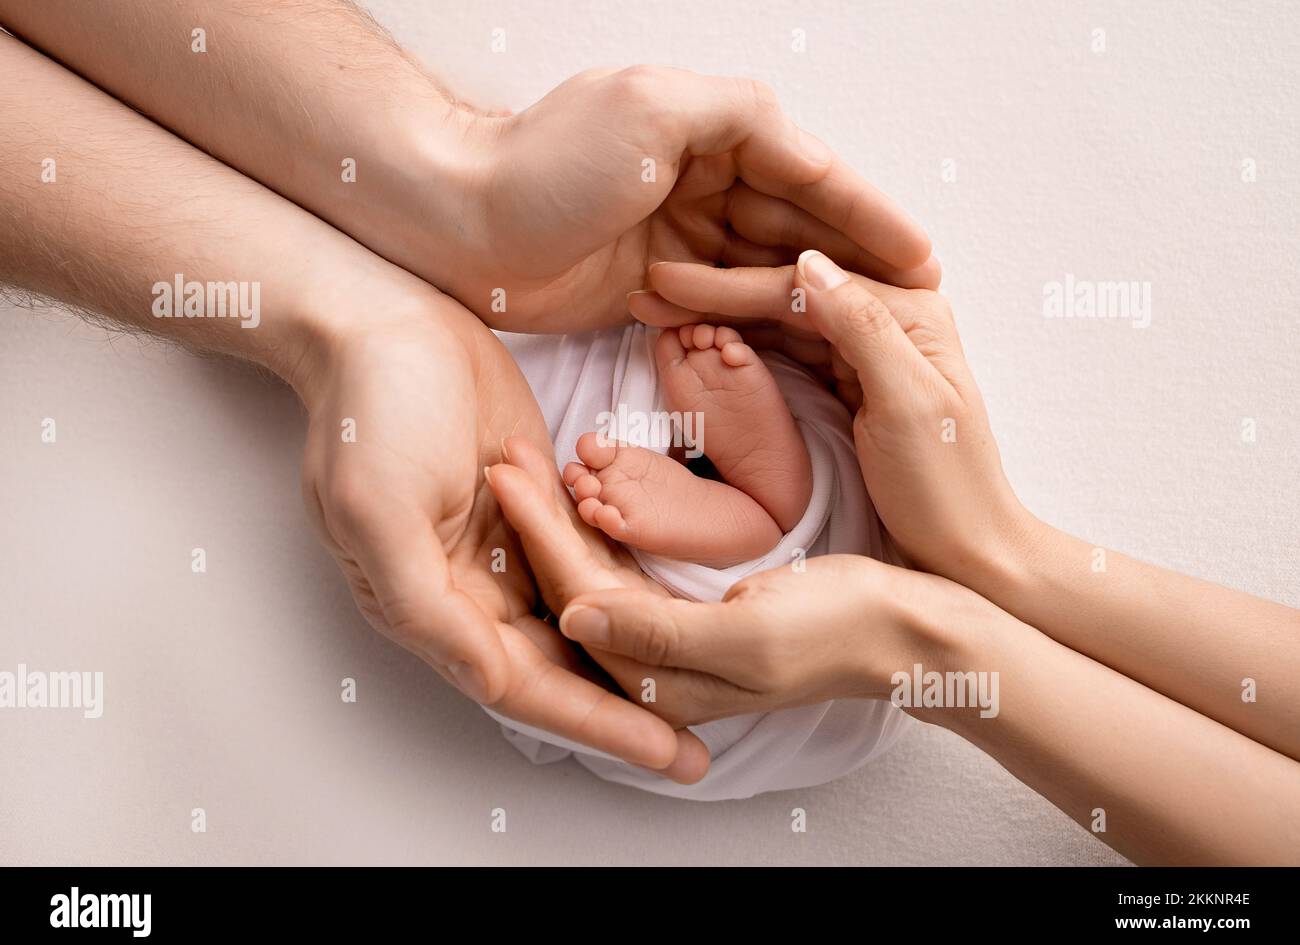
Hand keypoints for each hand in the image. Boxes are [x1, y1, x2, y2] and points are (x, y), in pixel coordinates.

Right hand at [291, 286, 707, 780]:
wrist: (387, 318)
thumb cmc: (373, 406)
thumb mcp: (377, 510)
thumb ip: (427, 608)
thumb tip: (487, 683)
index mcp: (430, 603)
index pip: (523, 684)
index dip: (595, 722)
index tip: (664, 753)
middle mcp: (470, 589)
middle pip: (560, 666)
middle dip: (625, 709)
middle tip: (695, 754)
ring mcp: (505, 545)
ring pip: (580, 621)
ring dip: (631, 659)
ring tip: (697, 696)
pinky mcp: (535, 502)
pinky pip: (588, 561)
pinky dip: (626, 593)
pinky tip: (673, 615)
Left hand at [439, 66, 939, 331]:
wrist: (461, 224)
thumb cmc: (548, 163)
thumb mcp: (654, 110)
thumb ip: (740, 116)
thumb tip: (803, 144)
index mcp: (714, 129)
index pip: (812, 176)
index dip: (870, 217)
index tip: (922, 256)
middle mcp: (704, 179)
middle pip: (799, 224)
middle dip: (856, 261)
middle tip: (918, 304)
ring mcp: (680, 236)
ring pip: (765, 268)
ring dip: (816, 296)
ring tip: (875, 331)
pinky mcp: (654, 287)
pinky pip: (722, 306)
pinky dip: (757, 322)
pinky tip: (801, 343)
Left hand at [484, 436, 965, 725]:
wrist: (900, 629)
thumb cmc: (835, 632)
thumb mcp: (748, 634)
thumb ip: (658, 633)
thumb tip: (572, 619)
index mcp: (659, 684)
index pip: (577, 598)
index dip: (539, 532)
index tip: (506, 471)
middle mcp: (651, 668)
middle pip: (575, 582)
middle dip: (537, 519)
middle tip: (504, 454)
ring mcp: (666, 638)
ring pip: (594, 570)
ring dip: (560, 517)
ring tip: (528, 460)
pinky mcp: (684, 609)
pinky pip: (622, 565)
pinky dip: (597, 524)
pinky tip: (579, 487)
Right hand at [626, 253, 1032, 584]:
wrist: (969, 553)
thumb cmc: (946, 488)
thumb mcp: (907, 404)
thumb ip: (863, 327)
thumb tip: (808, 261)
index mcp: (910, 312)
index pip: (802, 286)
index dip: (727, 284)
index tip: (664, 282)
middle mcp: (890, 320)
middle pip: (786, 296)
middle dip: (713, 293)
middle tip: (647, 291)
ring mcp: (867, 353)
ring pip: (780, 322)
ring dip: (720, 317)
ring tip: (660, 313)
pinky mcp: (851, 385)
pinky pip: (787, 354)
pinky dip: (742, 348)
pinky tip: (703, 343)